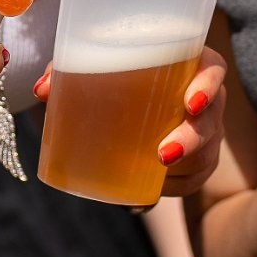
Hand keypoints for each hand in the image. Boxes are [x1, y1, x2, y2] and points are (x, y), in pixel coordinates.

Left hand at [31, 45, 229, 200]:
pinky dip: (176, 186)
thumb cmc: (117, 72)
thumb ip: (68, 69)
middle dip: (193, 138)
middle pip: (211, 116)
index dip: (208, 85)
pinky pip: (196, 177)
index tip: (189, 104)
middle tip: (164, 153)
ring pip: (208, 150)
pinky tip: (152, 193)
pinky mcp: (197, 157)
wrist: (126, 96)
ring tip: (159, 174)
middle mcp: (203, 96)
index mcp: (188, 63)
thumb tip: (43, 91)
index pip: (213, 70)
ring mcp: (205, 128)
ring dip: (187, 166)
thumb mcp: (94, 65)